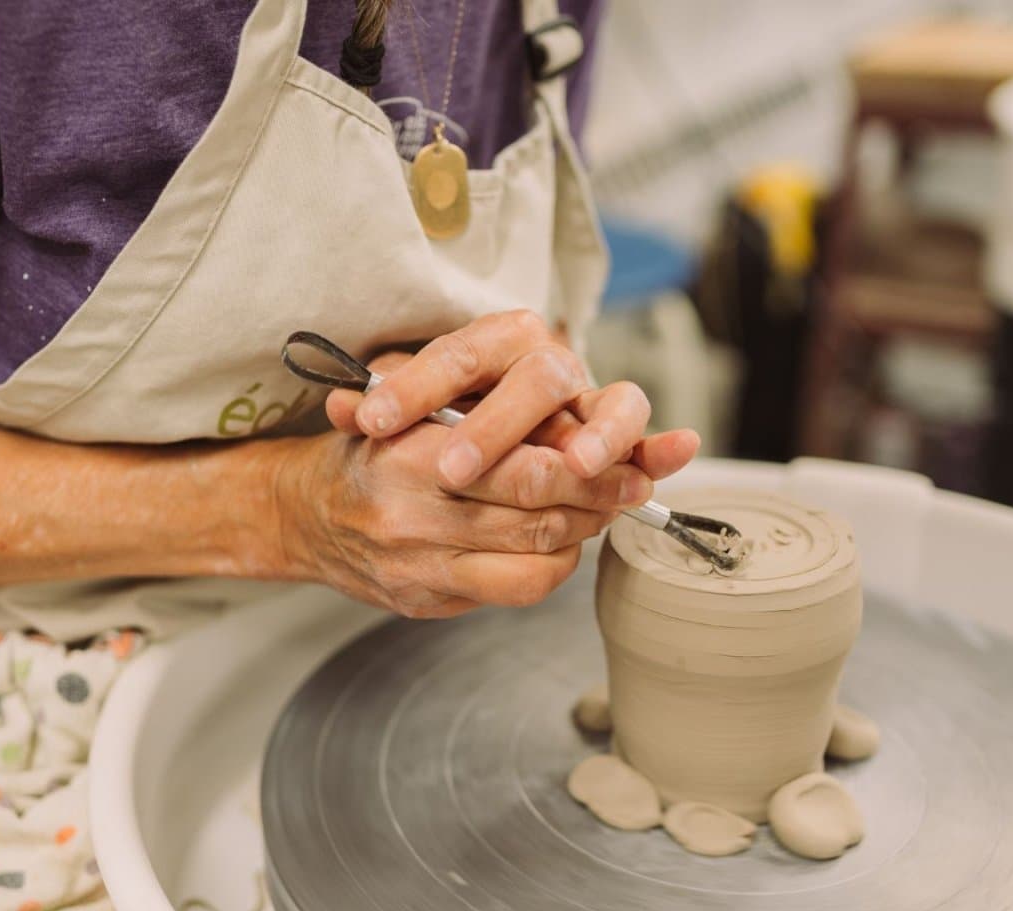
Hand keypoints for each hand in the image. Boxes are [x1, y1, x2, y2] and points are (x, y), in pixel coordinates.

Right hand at [274, 420, 647, 618]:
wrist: (301, 514)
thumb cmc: (370, 448)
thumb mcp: (411, 406)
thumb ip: (478, 406)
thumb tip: (576, 421)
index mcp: (411, 458)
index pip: (524, 472)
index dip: (589, 470)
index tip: (628, 460)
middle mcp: (413, 519)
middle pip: (537, 519)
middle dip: (597, 502)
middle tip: (632, 486)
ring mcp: (419, 569)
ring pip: (534, 563)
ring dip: (579, 536)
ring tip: (598, 511)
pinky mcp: (427, 603)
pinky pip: (512, 592)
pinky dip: (550, 569)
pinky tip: (558, 544)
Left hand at [326, 309, 700, 489]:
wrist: (488, 425)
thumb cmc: (444, 411)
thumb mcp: (403, 405)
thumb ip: (375, 404)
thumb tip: (336, 407)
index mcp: (493, 340)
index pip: (455, 353)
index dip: (415, 387)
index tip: (372, 421)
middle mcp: (547, 360)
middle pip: (533, 379)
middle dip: (495, 426)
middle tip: (451, 469)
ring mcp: (588, 396)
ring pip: (603, 399)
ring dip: (595, 434)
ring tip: (575, 464)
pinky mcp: (619, 431)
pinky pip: (645, 434)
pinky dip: (660, 443)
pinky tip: (675, 452)